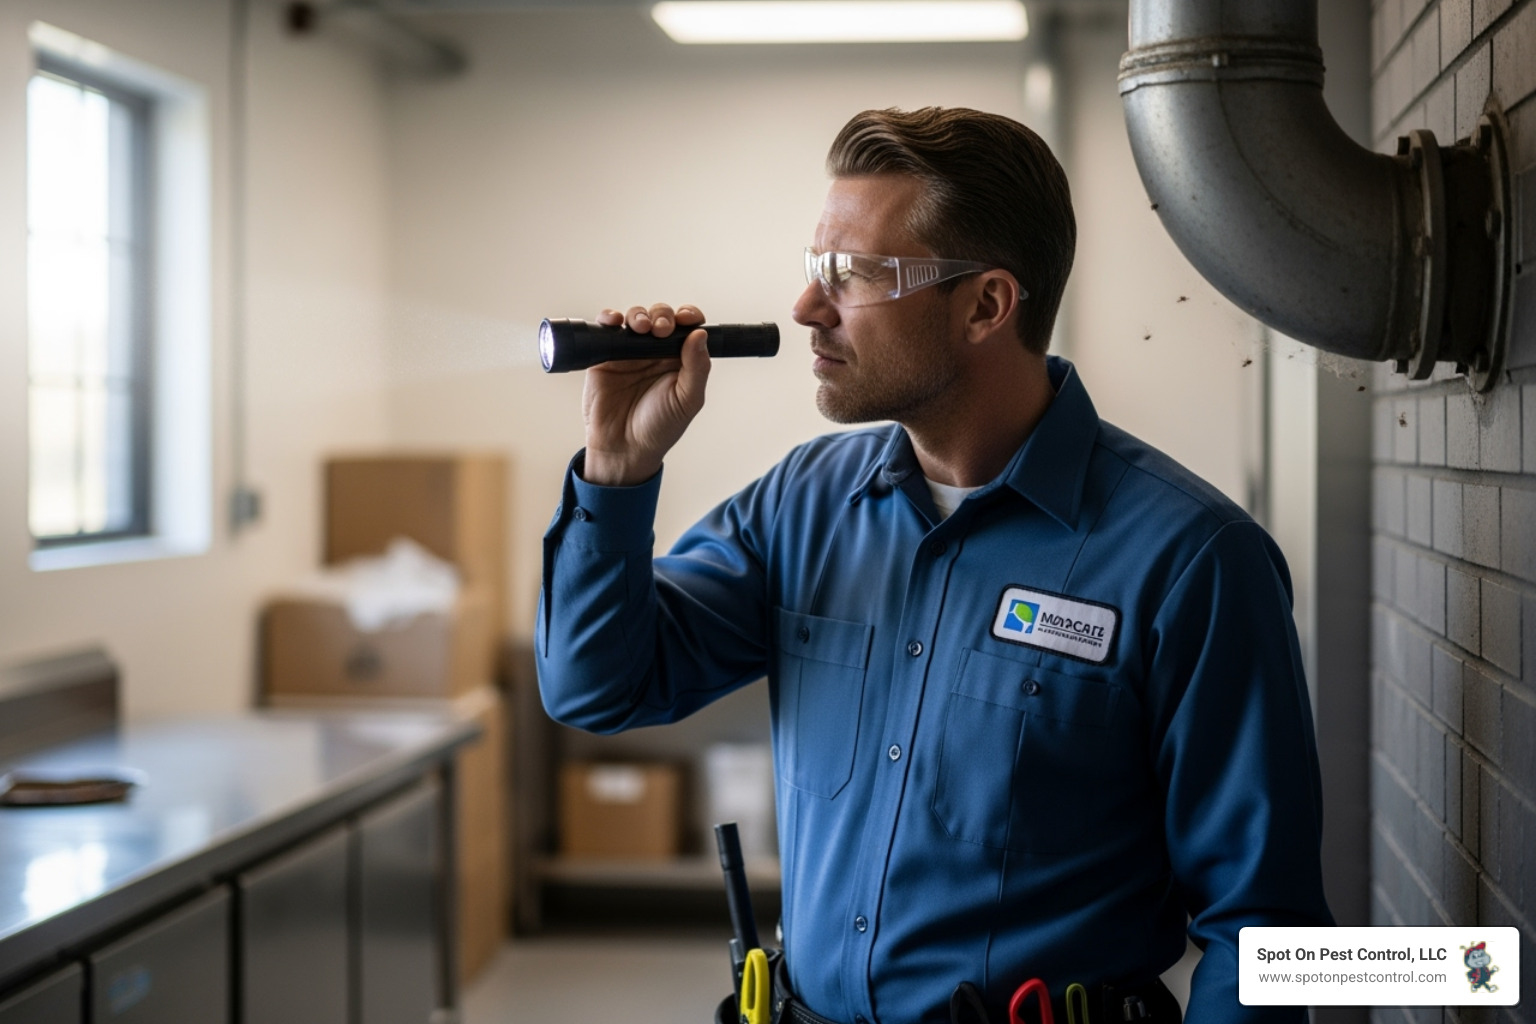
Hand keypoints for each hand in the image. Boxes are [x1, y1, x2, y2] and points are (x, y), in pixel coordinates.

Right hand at [580, 303, 710, 485]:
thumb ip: (697, 368)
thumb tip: (700, 335)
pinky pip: (607, 328)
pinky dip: (609, 318)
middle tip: (660, 329)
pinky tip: (614, 322)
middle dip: (662, 316)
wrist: (623, 448)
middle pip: (661, 317)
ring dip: (639, 315)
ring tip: (640, 328)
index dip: (688, 316)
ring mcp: (630, 352)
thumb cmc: (658, 429)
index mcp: (680, 360)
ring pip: (635, 318)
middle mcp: (656, 353)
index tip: (686, 318)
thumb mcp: (687, 400)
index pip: (688, 328)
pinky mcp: (605, 355)